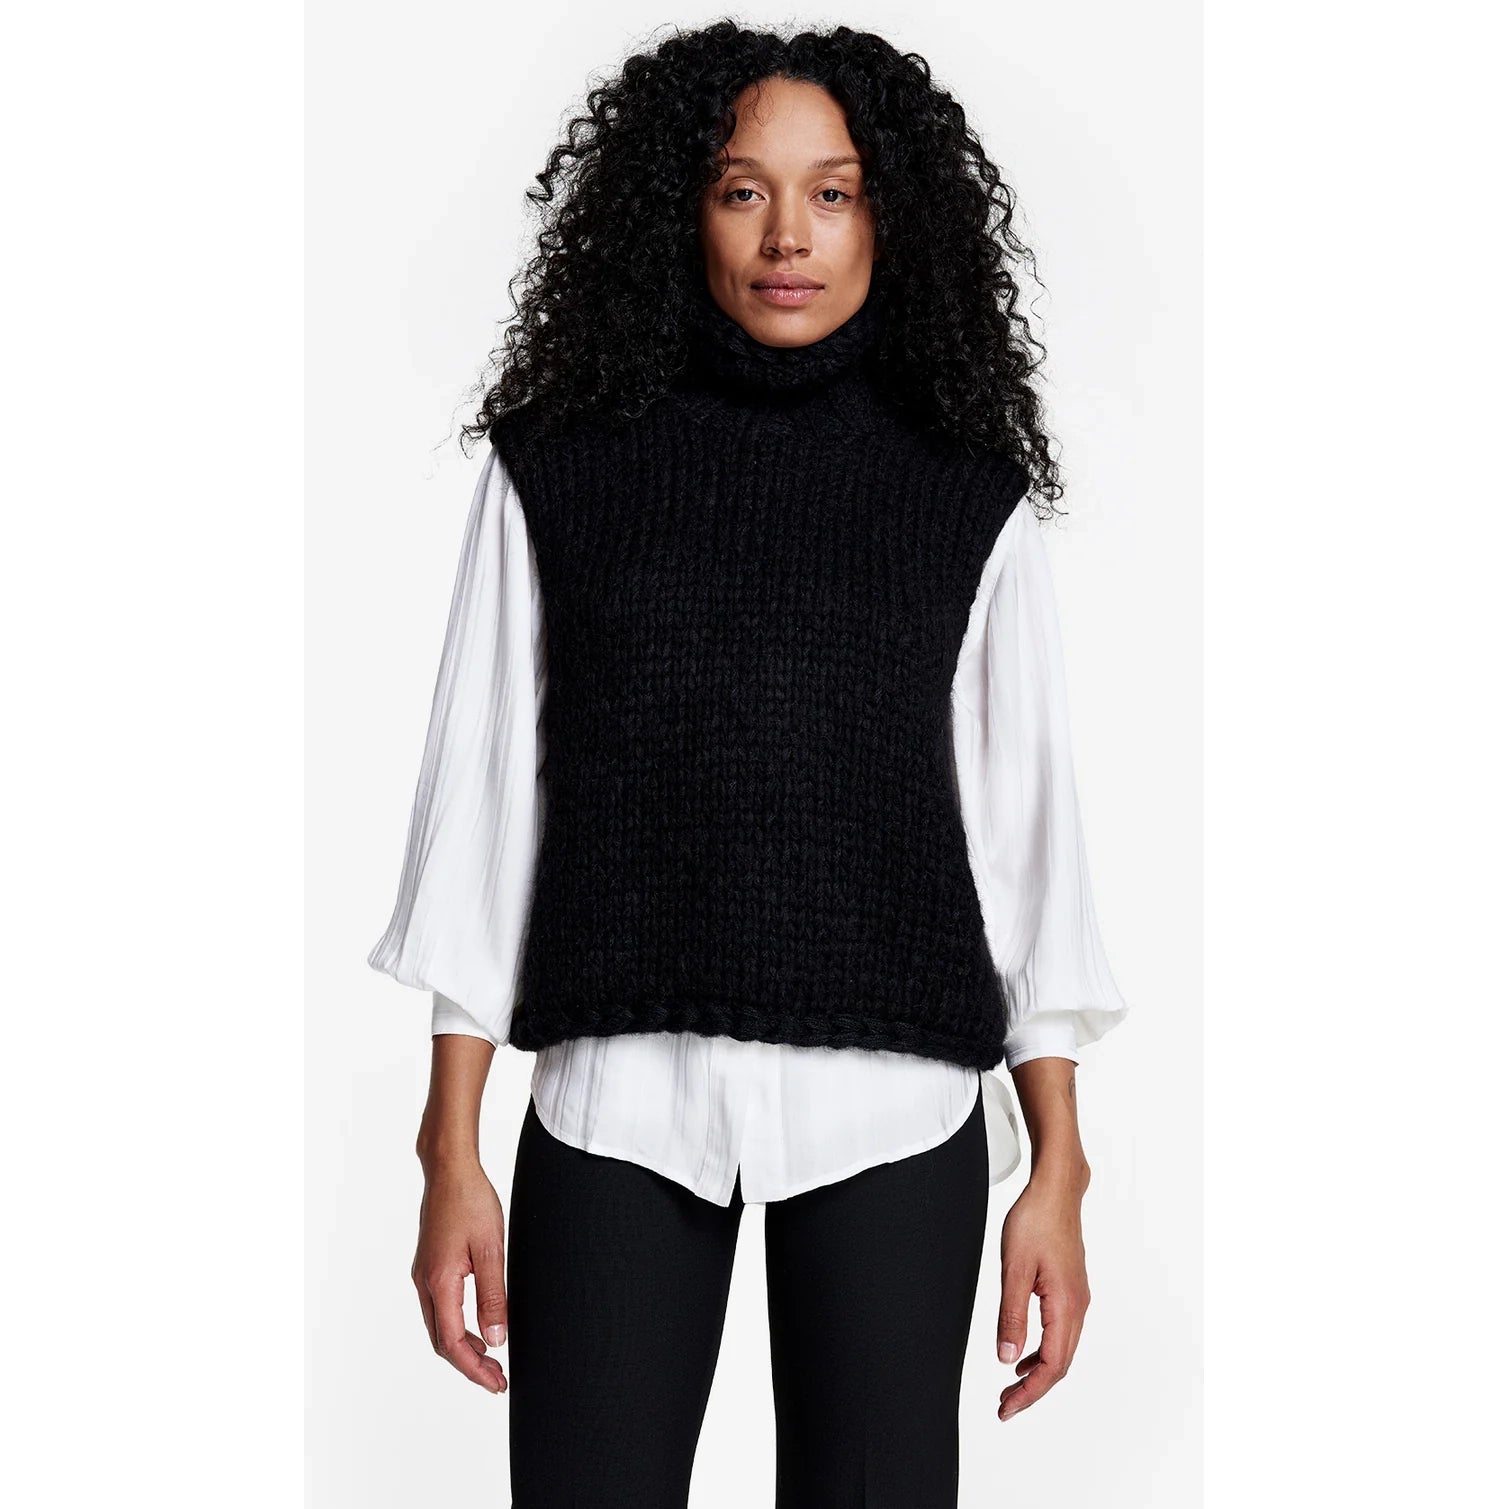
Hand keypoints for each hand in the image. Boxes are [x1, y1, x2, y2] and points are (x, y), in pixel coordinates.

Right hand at [411, 1156, 509, 1393]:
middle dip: (469, 1365)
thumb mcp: (492, 1249)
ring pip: (439, 1326)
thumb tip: (497, 1340)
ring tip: (491, 1358)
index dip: (475, 1370)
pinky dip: (457, 1326)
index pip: (453, 1343)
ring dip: (463, 1347)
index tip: (497, 1383)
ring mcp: (424, 1274)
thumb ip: (493, 1296)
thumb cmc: (471, 1201)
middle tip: (498, 1378)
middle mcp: (425, 1282)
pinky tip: (477, 1326)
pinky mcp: (429, 1265)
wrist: (449, 1169)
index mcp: (440, 1282)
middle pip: (441, 1341)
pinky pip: (439, 1308)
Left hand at [995, 1169, 1090, 1420]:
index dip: (1029, 1393)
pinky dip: (1043, 1351)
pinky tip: (1024, 1354)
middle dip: (1033, 1391)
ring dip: (1038, 1373)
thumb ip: (1011, 1315)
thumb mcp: (1014, 1269)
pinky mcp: (1071, 1290)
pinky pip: (1061, 1333)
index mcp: (1066, 1306)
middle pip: (1060, 1365)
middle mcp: (1078, 1307)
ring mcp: (1078, 1299)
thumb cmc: (1035, 1221)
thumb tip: (1006, 1357)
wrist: (1056, 1190)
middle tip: (1004, 1406)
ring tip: (1011, 1387)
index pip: (1052, 1366)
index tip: (1006, 1408)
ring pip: (1062, 1350)